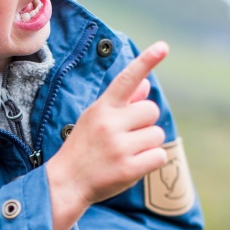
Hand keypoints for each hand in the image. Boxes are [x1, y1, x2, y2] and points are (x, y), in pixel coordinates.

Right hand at [46, 41, 168, 229]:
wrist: (65, 184)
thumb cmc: (82, 149)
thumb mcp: (94, 120)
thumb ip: (121, 103)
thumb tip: (145, 85)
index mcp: (101, 108)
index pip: (126, 79)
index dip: (146, 61)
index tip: (163, 46)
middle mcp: (110, 124)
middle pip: (151, 110)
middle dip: (145, 123)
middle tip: (126, 137)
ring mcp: (119, 147)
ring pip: (157, 134)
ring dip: (148, 144)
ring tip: (126, 153)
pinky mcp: (128, 169)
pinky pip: (159, 156)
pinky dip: (152, 161)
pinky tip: (133, 165)